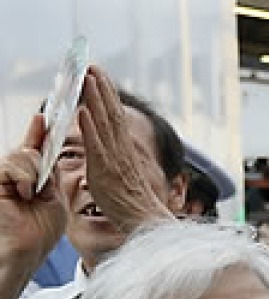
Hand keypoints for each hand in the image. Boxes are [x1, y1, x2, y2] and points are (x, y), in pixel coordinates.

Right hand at [0, 114, 67, 271]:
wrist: (22, 252)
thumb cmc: (38, 234)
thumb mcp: (54, 200)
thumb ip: (50, 176)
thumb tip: (48, 153)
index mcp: (31, 181)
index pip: (35, 151)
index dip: (39, 134)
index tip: (44, 119)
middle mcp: (14, 177)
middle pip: (28, 149)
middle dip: (39, 155)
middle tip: (42, 179)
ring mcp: (2, 178)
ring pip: (21, 154)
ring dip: (32, 171)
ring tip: (31, 193)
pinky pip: (10, 163)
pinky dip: (23, 175)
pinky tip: (24, 192)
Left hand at [79, 66, 174, 231]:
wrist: (146, 223)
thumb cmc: (134, 207)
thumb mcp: (125, 179)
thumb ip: (119, 162)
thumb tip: (114, 154)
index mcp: (124, 152)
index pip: (115, 117)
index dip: (107, 95)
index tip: (99, 75)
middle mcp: (120, 151)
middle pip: (111, 114)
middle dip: (101, 88)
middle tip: (93, 65)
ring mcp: (114, 160)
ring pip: (104, 124)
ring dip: (95, 99)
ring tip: (87, 78)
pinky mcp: (105, 172)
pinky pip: (97, 146)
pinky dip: (89, 129)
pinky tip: (82, 112)